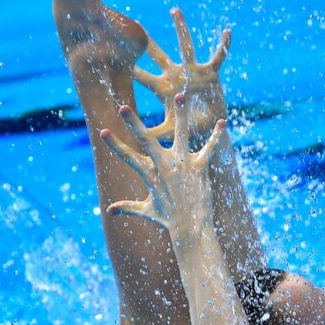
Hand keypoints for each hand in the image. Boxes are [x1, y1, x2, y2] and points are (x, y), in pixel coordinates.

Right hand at [100, 94, 229, 240]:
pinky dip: (216, 135)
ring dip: (181, 114)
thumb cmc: (168, 219)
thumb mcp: (146, 210)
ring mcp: (182, 165)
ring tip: (181, 95)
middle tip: (122, 108)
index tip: (102, 131)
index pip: (127, 157)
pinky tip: (222, 121)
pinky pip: (209, 148)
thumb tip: (110, 211)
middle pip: (146, 140)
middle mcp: (164, 167)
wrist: (190, 228)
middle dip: (133, 123)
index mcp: (150, 175)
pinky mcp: (200, 168)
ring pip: (180, 134)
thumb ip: (128, 207)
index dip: (114, 145)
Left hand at [135, 8, 230, 139]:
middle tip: (135, 23)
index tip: (114, 54)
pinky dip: (224, 45)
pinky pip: (219, 57)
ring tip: (174, 10)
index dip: (130, 68)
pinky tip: (227, 32)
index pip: (142, 76)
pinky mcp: (211, 73)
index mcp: (163, 88)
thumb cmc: (188, 129)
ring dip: (180, 28)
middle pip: (158, 55)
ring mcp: (193, 72)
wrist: (210, 130)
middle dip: (148, 42)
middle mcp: (176, 75)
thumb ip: (151, 134)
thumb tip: (131, 141)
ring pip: (186, 46)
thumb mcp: (167, 131)